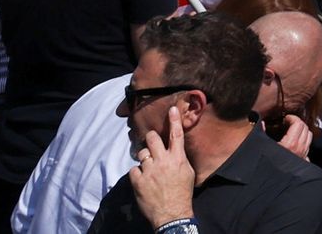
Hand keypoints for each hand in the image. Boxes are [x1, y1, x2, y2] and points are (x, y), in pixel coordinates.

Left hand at [126, 95, 200, 230]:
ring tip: (148, 167)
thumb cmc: (182, 193)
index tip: (172, 108)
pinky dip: (137, 173)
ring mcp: (149, 170)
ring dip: (144, 158)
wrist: (172, 213)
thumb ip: (180, 159)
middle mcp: (163, 161)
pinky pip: (134, 169)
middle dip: (151, 138)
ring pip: (141, 153)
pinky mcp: (138, 180)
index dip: (174, 120)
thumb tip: (174, 151)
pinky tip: (142, 180)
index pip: (176, 135)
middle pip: (153, 139)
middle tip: (151, 143)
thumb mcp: (188, 173)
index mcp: (178, 159)